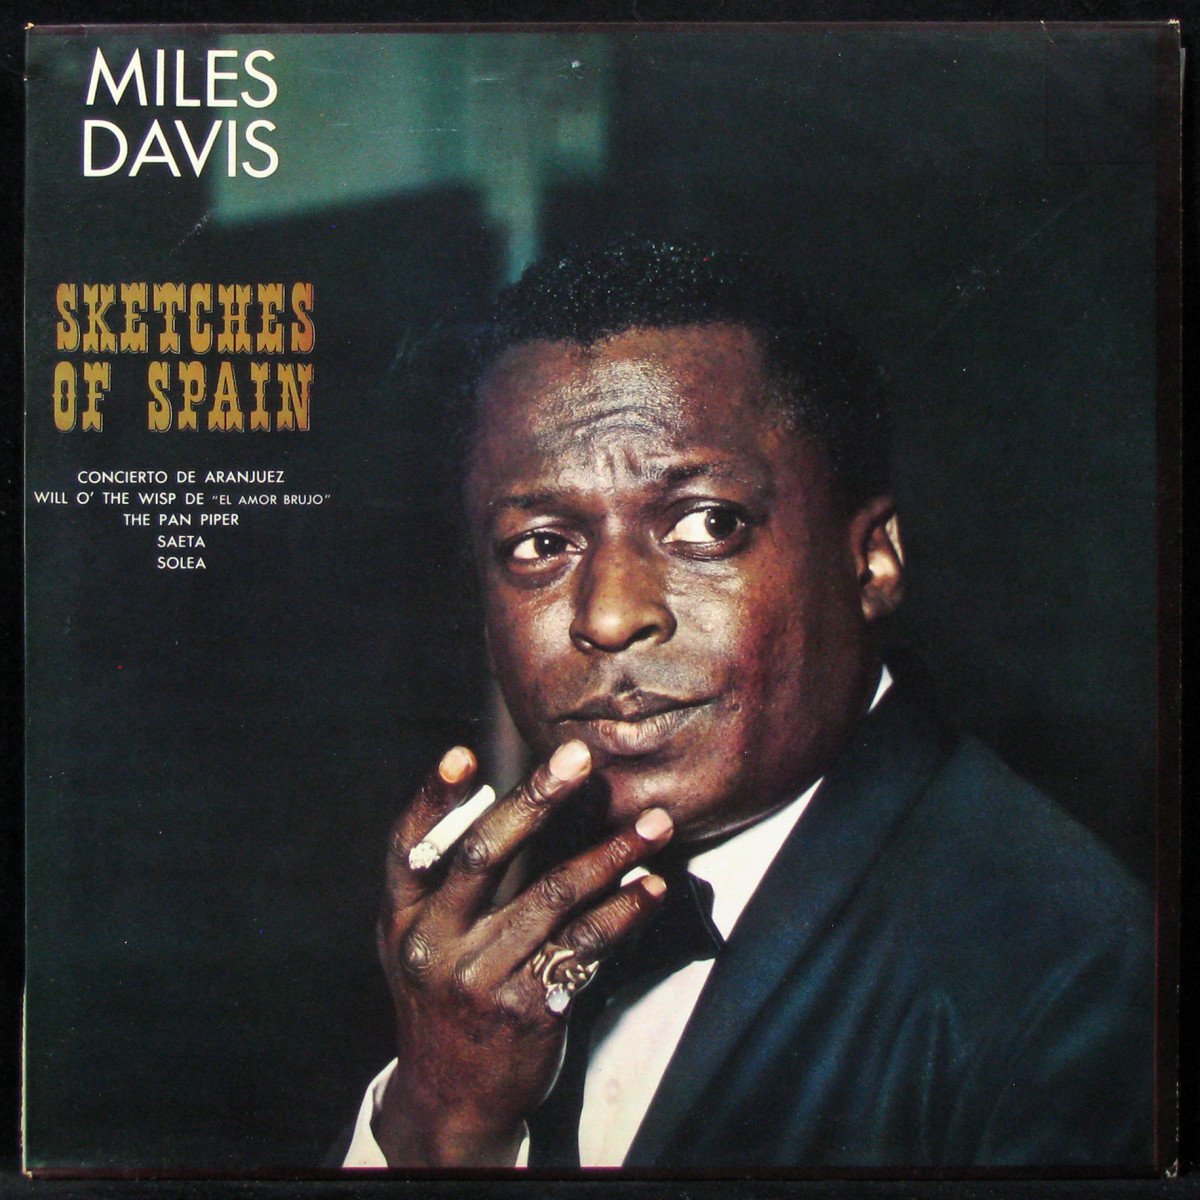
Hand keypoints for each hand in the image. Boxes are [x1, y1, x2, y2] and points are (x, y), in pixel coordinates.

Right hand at [374, 740, 672, 1165]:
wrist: (451, 1099)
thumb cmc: (443, 998)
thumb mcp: (419, 943)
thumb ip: (443, 884)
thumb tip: (502, 801)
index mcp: (402, 920)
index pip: (408, 848)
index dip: (433, 799)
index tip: (463, 756)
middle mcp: (434, 944)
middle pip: (485, 855)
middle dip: (536, 800)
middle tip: (578, 758)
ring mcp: (480, 978)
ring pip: (552, 895)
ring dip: (610, 853)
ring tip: (654, 823)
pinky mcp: (527, 1009)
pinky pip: (585, 946)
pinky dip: (624, 911)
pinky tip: (652, 887)